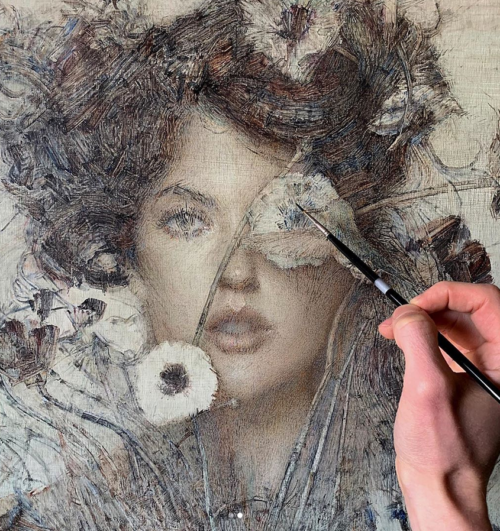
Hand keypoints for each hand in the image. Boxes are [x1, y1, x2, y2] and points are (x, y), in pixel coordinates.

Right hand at [378, 281, 499, 530]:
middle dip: (431, 307)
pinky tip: (401, 340)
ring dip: (423, 320)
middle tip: (400, 316)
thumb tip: (406, 312)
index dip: (448, 295)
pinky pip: (447, 343)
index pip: (487, 302)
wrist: (439, 486)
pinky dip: (423, 337)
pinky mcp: (465, 377)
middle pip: (471, 310)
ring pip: (457, 325)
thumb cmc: (442, 449)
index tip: (415, 305)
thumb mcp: (427, 388)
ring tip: (393, 328)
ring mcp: (484, 370)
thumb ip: (418, 341)